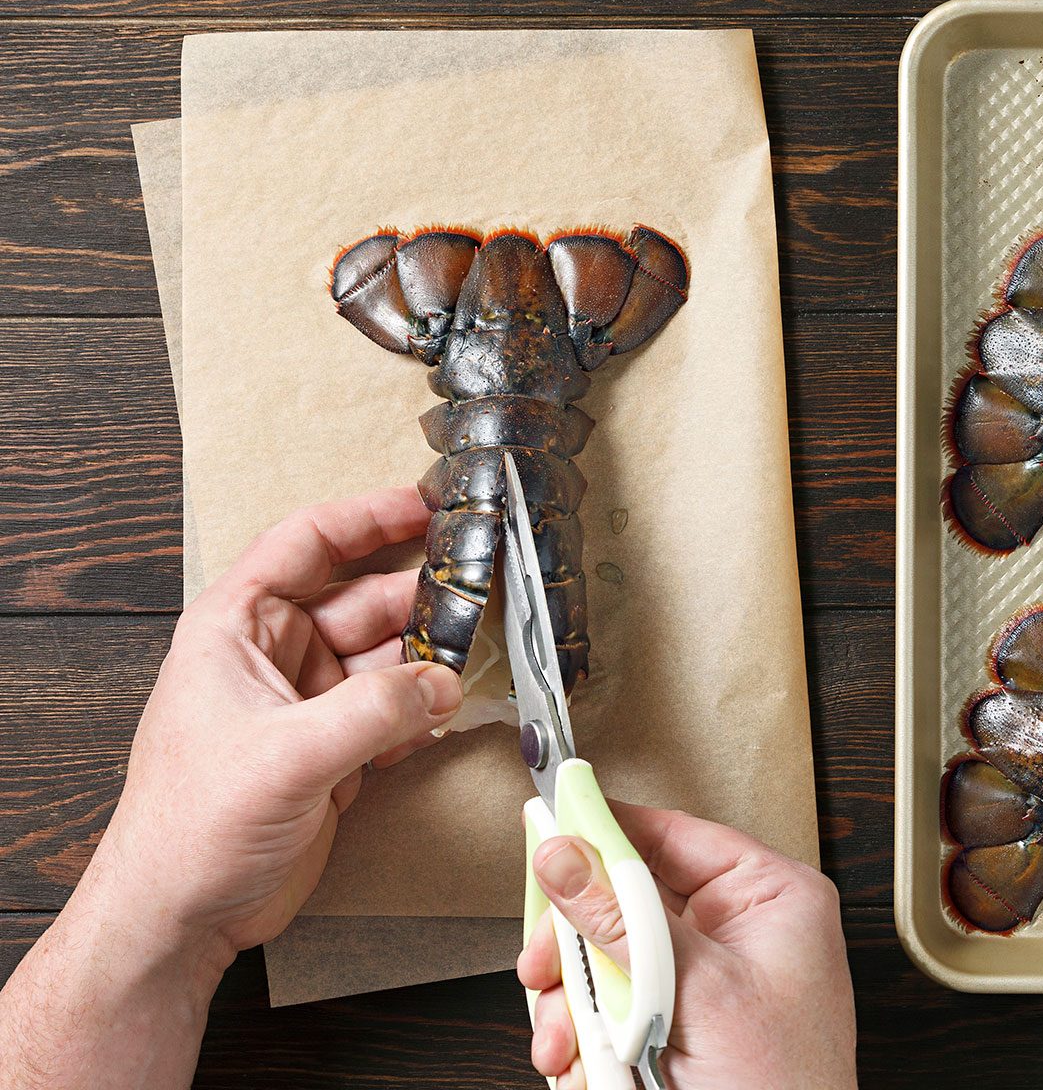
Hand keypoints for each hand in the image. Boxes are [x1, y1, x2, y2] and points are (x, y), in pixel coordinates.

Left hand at [0, 486, 463, 1088]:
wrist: (182, 914)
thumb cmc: (193, 826)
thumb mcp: (289, 755)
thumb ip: (376, 711)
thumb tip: (447, 682)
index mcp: (237, 627)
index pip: (306, 544)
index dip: (368, 519)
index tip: (428, 506)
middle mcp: (274, 656)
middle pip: (363, 600)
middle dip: (422, 597)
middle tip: (482, 592)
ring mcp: (306, 703)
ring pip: (387, 656)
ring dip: (433, 658)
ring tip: (481, 653)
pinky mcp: (333, 750)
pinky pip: (395, 710)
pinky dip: (428, 708)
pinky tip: (457, 709)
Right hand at [519, 804, 857, 1089]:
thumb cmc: (785, 1087)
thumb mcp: (696, 989)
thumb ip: (623, 918)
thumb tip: (567, 855)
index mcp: (769, 898)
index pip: (673, 835)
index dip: (607, 830)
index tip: (549, 822)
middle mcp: (736, 933)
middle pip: (626, 901)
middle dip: (578, 942)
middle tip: (546, 962)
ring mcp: (703, 985)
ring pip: (607, 962)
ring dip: (574, 1002)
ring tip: (569, 1037)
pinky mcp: (674, 1031)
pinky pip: (608, 1012)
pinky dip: (583, 1039)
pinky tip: (582, 1065)